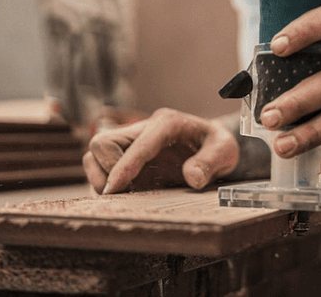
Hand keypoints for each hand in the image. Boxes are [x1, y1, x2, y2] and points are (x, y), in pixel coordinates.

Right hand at [83, 109, 239, 194]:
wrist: (211, 143)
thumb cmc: (216, 144)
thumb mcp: (224, 150)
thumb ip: (210, 162)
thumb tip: (192, 178)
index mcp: (166, 123)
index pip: (139, 142)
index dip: (124, 165)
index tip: (114, 188)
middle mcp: (143, 129)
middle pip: (104, 141)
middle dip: (107, 169)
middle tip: (124, 193)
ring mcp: (133, 142)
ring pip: (96, 152)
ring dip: (100, 175)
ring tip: (120, 195)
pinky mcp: (128, 156)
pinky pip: (101, 164)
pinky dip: (103, 180)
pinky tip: (122, 195)